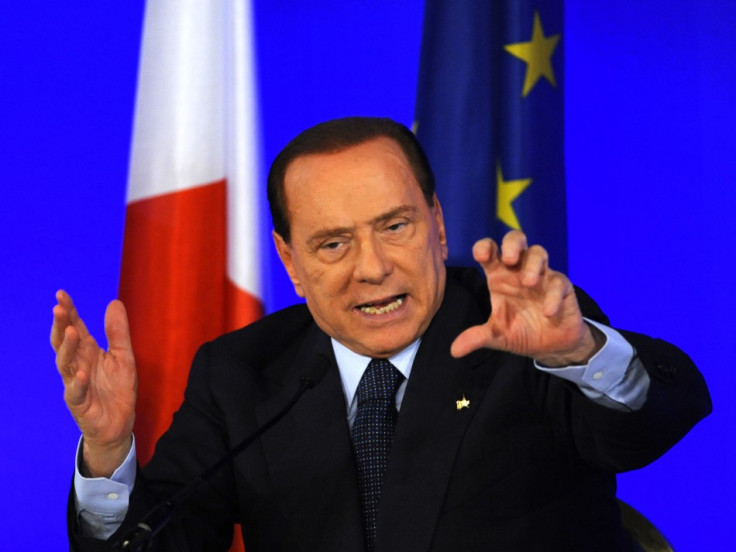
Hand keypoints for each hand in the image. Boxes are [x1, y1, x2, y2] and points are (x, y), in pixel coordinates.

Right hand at [51, 290, 136, 476]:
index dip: (68, 311)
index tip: (61, 294)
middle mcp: (77, 365)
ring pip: (65, 363)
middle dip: (60, 325)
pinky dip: (78, 382)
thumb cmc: (117, 389)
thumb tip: (114, 302)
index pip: (74, 327)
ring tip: (70, 330)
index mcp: (87, 352)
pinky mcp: (80, 403)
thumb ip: (118, 331)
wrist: (119, 424)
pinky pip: (76, 391)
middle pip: (63, 342)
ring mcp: (75, 383)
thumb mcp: (124, 356)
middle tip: (58, 307)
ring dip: (66, 347)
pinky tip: (82, 373)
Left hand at [450, 231, 602, 365]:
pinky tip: (547, 311)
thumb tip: (455, 350)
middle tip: (508, 259)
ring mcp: (542, 276)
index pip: (490, 251)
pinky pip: (559, 282)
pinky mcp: (562, 287)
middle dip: (512, 244)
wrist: (551, 346)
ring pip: (539, 253)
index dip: (484, 247)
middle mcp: (519, 271)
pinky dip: (553, 294)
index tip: (481, 256)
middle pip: (516, 239)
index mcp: (499, 277)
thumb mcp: (497, 336)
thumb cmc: (521, 332)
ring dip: (533, 265)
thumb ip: (477, 337)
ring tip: (528, 283)